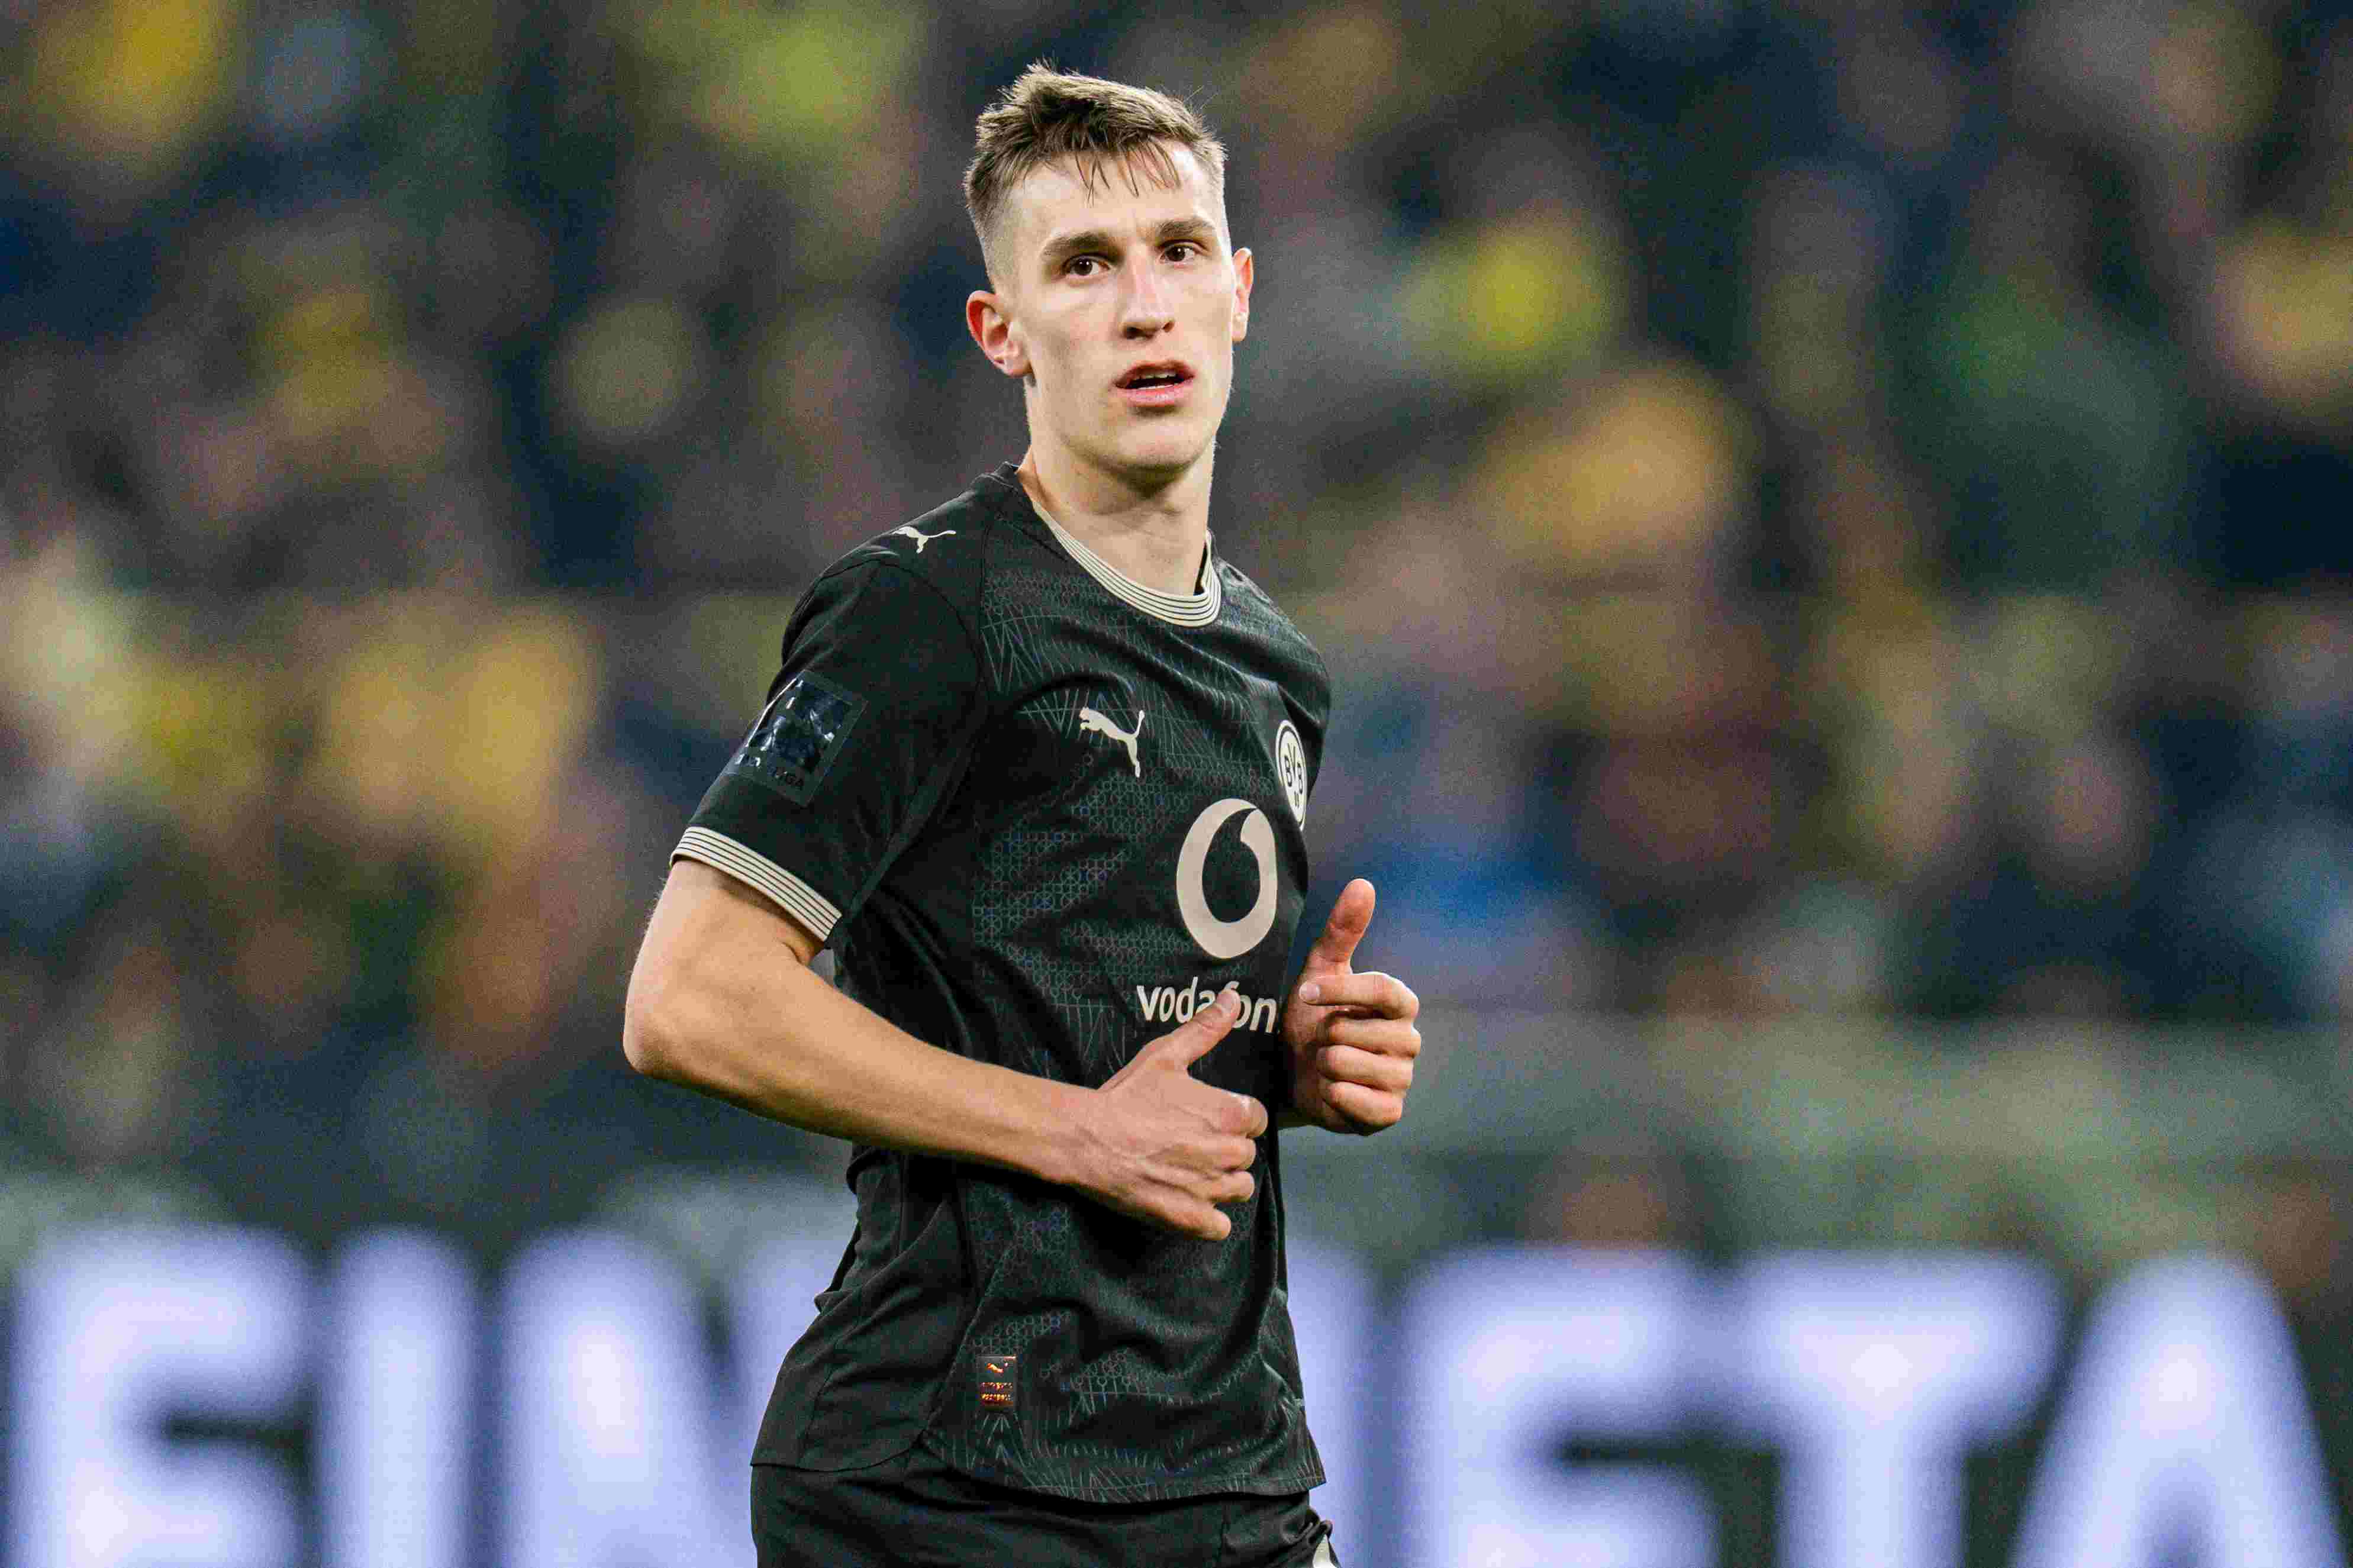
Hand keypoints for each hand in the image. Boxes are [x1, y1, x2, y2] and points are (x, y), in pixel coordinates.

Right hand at [1073, 988, 1269, 1239]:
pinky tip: (1186, 1201)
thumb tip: (1233, 1000)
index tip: (1208, 1118)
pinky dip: (1208, 1218)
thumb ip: (1206, 1029)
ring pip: (1239, 1189)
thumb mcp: (1165, 1055)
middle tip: (1191, 1143)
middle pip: (1247, 1155)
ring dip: (1221, 1182)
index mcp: (1228, 1114)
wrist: (1086, 1140)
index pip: (1257, 1119)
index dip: (1234, 1118)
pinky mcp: (1191, 1220)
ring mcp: (1210, 1190)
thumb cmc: (1125, 1097)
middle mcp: (1227, 1153)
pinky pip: (1220, 1227)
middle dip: (1226, 1149)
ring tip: (1190, 1171)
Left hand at [1283, 879, 1419, 1134]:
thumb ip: (1343, 931)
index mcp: (1400, 1003)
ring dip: (1325, 1064)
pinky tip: (1328, 1089)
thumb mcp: (1321, 971)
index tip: (1305, 993)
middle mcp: (1409, 1039)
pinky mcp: (1389, 1113)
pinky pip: (1363, 1103)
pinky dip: (1335, 1094)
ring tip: (1323, 1064)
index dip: (1341, 992)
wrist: (1293, 1075)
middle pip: (1361, 1030)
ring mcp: (1402, 1078)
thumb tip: (1364, 883)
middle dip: (1325, 1035)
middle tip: (1320, 1039)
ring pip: (1354, 1065)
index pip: (1384, 989)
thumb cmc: (1311, 1018)